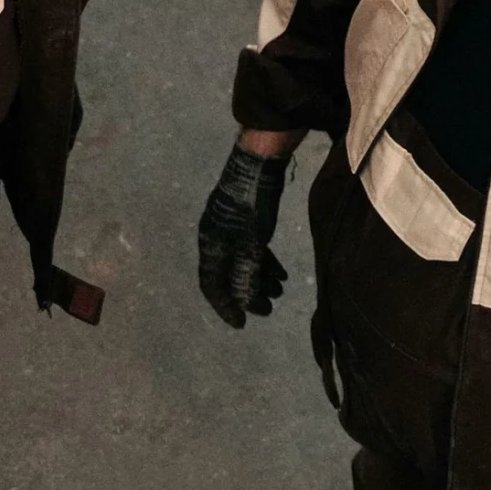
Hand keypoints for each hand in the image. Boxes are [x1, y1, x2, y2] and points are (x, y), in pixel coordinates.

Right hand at [197, 145, 289, 327]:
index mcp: (210, 245)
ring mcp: (228, 228)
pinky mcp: (241, 219)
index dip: (225, 306)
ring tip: (280, 290)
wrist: (258, 165)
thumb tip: (243, 301)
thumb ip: (246, 274)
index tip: (242, 324)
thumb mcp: (251, 244)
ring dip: (258, 279)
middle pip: (227, 275)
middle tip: (268, 309)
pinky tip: (280, 272)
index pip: (211, 285)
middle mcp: (214, 238)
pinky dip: (263, 262)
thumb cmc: (252, 207)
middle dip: (247, 294)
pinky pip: (249, 249)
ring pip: (241, 262)